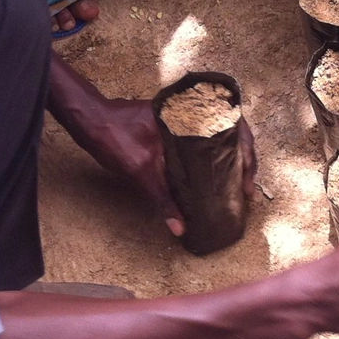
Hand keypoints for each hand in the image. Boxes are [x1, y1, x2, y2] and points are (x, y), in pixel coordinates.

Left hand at [48, 60, 258, 238]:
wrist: (90, 119)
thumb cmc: (113, 136)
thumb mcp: (139, 171)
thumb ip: (162, 199)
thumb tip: (181, 227)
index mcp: (194, 114)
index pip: (236, 129)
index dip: (249, 157)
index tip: (247, 184)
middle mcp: (195, 112)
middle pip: (234, 133)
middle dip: (245, 160)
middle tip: (245, 188)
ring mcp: (186, 118)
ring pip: (220, 136)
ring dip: (230, 157)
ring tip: (234, 183)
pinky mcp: (176, 126)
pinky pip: (203, 139)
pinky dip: (212, 156)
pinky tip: (212, 175)